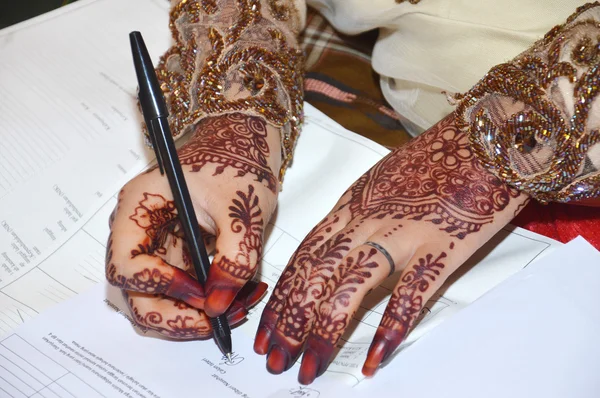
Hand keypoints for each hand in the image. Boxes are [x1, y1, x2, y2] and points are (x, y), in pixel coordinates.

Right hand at [106, 113, 279, 337]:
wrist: (246, 145)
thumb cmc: (236, 160)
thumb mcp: (240, 208)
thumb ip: (234, 257)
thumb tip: (218, 305)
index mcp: (138, 210)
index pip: (125, 264)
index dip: (157, 284)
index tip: (199, 291)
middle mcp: (140, 233)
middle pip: (136, 294)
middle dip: (175, 315)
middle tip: (216, 321)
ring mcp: (159, 247)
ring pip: (160, 301)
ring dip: (195, 315)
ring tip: (239, 308)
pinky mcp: (181, 257)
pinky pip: (185, 293)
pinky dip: (210, 303)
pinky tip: (242, 297)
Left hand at [253, 114, 528, 382]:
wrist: (482, 139)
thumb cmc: (432, 159)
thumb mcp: (377, 183)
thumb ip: (353, 215)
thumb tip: (331, 248)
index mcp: (349, 208)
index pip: (302, 258)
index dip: (280, 296)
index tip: (264, 327)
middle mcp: (366, 223)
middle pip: (316, 278)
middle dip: (290, 321)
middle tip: (273, 358)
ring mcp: (402, 235)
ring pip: (351, 289)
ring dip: (325, 331)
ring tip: (308, 367)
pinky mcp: (440, 248)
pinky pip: (411, 294)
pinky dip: (390, 329)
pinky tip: (374, 360)